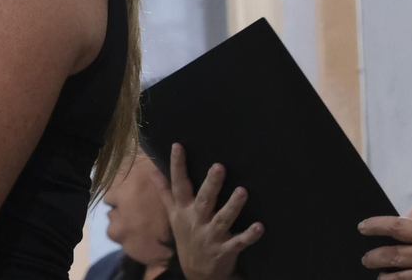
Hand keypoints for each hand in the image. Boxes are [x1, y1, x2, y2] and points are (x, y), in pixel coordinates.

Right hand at [158, 145, 262, 279]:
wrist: (197, 274)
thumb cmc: (187, 235)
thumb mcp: (173, 214)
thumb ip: (165, 192)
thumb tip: (152, 170)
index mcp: (184, 211)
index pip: (178, 185)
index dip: (177, 166)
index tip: (178, 145)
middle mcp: (197, 221)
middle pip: (204, 200)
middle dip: (211, 184)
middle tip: (219, 166)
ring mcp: (211, 237)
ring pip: (223, 220)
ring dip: (233, 206)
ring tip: (242, 191)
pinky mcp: (225, 250)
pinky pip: (239, 243)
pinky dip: (249, 236)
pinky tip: (259, 227)